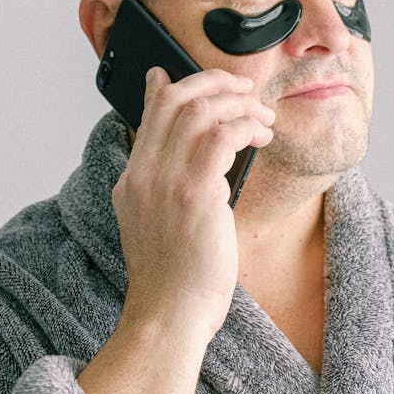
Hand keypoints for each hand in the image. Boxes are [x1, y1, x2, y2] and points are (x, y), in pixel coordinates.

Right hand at [112, 66, 274, 339]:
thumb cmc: (173, 282)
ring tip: (261, 116)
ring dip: (238, 104)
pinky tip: (260, 136)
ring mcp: (166, 182)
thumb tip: (192, 170)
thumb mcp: (156, 228)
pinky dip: (245, 126)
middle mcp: (144, 174)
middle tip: (242, 89)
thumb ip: (166, 191)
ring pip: (200, 111)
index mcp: (132, 181)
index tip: (186, 76)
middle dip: (212, 83)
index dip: (169, 86)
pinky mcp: (194, 194)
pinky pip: (221, 137)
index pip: (149, 115)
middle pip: (172, 100)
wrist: (168, 316)